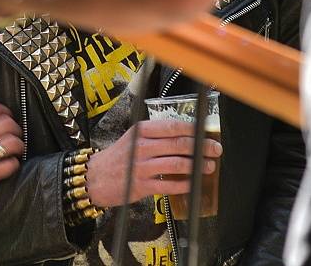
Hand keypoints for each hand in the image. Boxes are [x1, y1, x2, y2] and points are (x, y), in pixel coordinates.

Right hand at [0, 101, 22, 205]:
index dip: (4, 110)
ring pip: (12, 142)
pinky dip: (14, 163)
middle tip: (14, 133)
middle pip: (6, 123)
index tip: (6, 115)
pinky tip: (10, 163)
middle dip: (15, 126)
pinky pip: (10, 165)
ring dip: (18, 144)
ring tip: (17, 148)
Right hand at [86, 119, 221, 207]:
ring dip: (197, 165)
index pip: (173, 126)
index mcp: (141, 131)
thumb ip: (156, 136)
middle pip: (178, 143)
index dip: (194, 129)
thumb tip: (185, 137)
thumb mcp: (133, 138)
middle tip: (215, 149)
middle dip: (201, 146)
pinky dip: (184, 184)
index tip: (207, 132)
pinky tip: (193, 183)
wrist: (95, 178)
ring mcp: (142, 166)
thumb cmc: (118, 157)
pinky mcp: (141, 185)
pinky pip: (168, 184)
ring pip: (176, 163)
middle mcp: (142, 146)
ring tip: (208, 166)